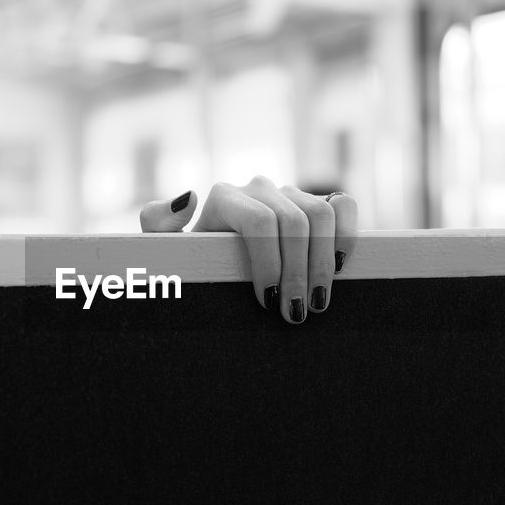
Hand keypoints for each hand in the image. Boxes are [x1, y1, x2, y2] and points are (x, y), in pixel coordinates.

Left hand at [139, 178, 357, 323]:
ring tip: (316, 302)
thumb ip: (158, 223)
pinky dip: (347, 234)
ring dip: (323, 263)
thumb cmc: (189, 267)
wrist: (214, 269)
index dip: (271, 262)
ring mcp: (290, 194)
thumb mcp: (163, 251)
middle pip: (294, 223)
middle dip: (298, 273)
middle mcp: (259, 189)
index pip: (260, 221)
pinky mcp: (316, 204)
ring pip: (321, 215)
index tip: (268, 302)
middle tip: (296, 314)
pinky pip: (343, 205)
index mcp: (225, 197)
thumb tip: (189, 197)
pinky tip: (338, 267)